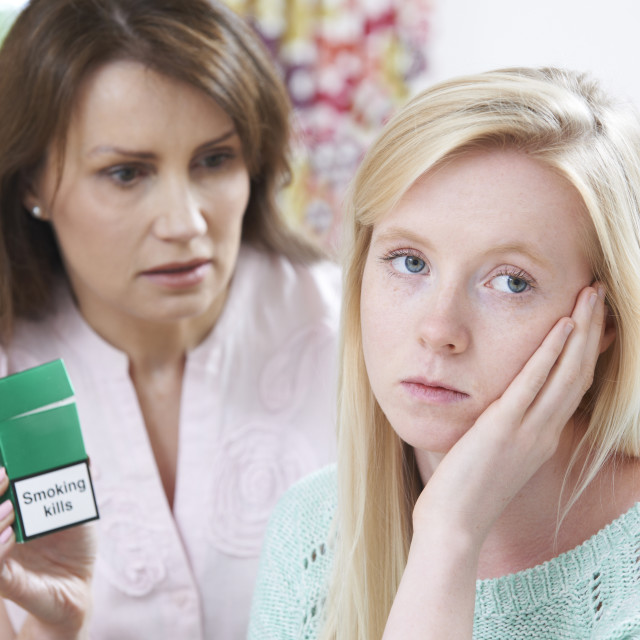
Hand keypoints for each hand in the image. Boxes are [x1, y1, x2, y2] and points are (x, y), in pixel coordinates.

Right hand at [0, 468, 95, 638]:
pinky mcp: (6, 582)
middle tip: (4, 474)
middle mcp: (0, 534)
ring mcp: (1, 558)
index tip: (4, 462)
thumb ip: (73, 488)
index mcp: (12, 514)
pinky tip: (10, 535)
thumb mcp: (77, 512)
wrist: (79, 585)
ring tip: (10, 506)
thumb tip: (84, 457)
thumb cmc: (74, 545)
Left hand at [413, 283, 605, 539]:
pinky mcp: (503, 429)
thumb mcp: (494, 456)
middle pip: (579, 372)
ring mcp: (528, 431)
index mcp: (542, 437)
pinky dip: (550, 353)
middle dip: (593, 330)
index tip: (594, 321)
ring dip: (581, 331)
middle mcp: (544, 432)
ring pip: (566, 373)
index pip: (573, 386)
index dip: (587, 351)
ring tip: (591, 295)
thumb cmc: (467, 490)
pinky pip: (532, 384)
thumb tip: (500, 405)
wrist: (455, 524)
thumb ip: (504, 429)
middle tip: (600, 294)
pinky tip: (561, 326)